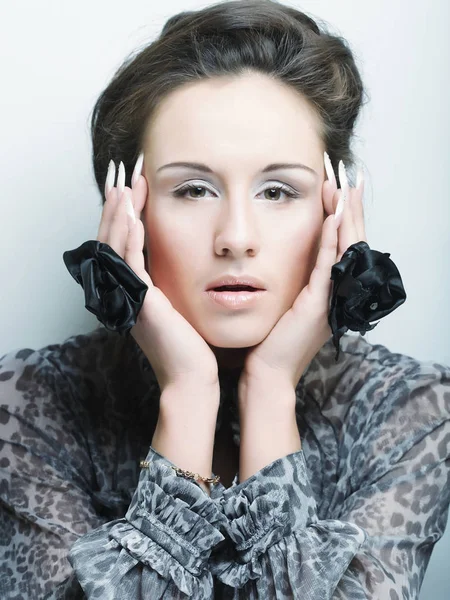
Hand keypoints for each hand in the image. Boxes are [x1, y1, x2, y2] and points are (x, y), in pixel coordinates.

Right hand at [97, 157, 219, 390]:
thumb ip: (174, 282)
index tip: (136, 185)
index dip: (125, 214)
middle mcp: (124, 291)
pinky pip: (127, 262)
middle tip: (123, 174)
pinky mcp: (139, 301)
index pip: (123, 243)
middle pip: (111, 239)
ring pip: (113, 246)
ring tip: (124, 185)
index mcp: (133, 290)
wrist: (193, 376)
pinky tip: (132, 213)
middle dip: (116, 206)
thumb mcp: (180, 305)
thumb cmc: (193, 345)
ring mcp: (128, 296)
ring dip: (118, 213)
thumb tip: (190, 259)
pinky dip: (127, 235)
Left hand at [239, 161, 367, 390]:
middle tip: (347, 178)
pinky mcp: (318, 305)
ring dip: (346, 217)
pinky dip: (333, 241)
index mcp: (328, 290)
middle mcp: (335, 292)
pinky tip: (333, 218)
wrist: (266, 373)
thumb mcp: (283, 304)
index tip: (338, 189)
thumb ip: (289, 282)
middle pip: (350, 242)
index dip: (342, 217)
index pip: (341, 245)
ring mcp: (330, 298)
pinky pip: (329, 266)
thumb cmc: (269, 342)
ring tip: (344, 188)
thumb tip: (279, 259)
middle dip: (349, 209)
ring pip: (346, 249)